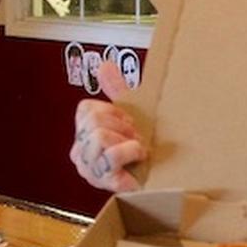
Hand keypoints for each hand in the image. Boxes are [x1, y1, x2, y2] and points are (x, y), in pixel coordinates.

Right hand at [69, 61, 147, 191]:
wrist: (165, 175)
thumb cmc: (143, 147)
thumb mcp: (130, 115)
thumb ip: (116, 90)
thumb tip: (105, 65)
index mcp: (83, 134)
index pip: (86, 109)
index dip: (112, 111)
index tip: (127, 122)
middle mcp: (81, 152)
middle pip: (93, 121)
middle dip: (121, 125)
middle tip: (135, 136)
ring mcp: (90, 169)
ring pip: (100, 136)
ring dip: (127, 139)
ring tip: (137, 148)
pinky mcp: (105, 182)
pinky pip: (112, 156)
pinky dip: (130, 151)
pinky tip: (140, 156)